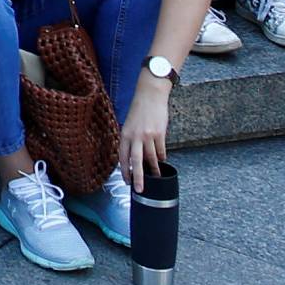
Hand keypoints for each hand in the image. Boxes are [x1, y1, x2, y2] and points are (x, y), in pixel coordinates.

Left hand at [120, 76, 170, 192]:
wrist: (150, 94)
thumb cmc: (139, 110)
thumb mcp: (129, 124)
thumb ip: (130, 140)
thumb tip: (134, 159)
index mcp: (125, 134)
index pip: (122, 157)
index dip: (124, 171)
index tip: (126, 181)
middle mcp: (135, 136)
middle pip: (136, 162)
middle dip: (138, 178)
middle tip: (140, 190)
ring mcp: (147, 136)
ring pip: (151, 158)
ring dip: (154, 170)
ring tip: (156, 177)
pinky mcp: (159, 134)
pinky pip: (161, 151)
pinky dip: (162, 158)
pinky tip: (162, 161)